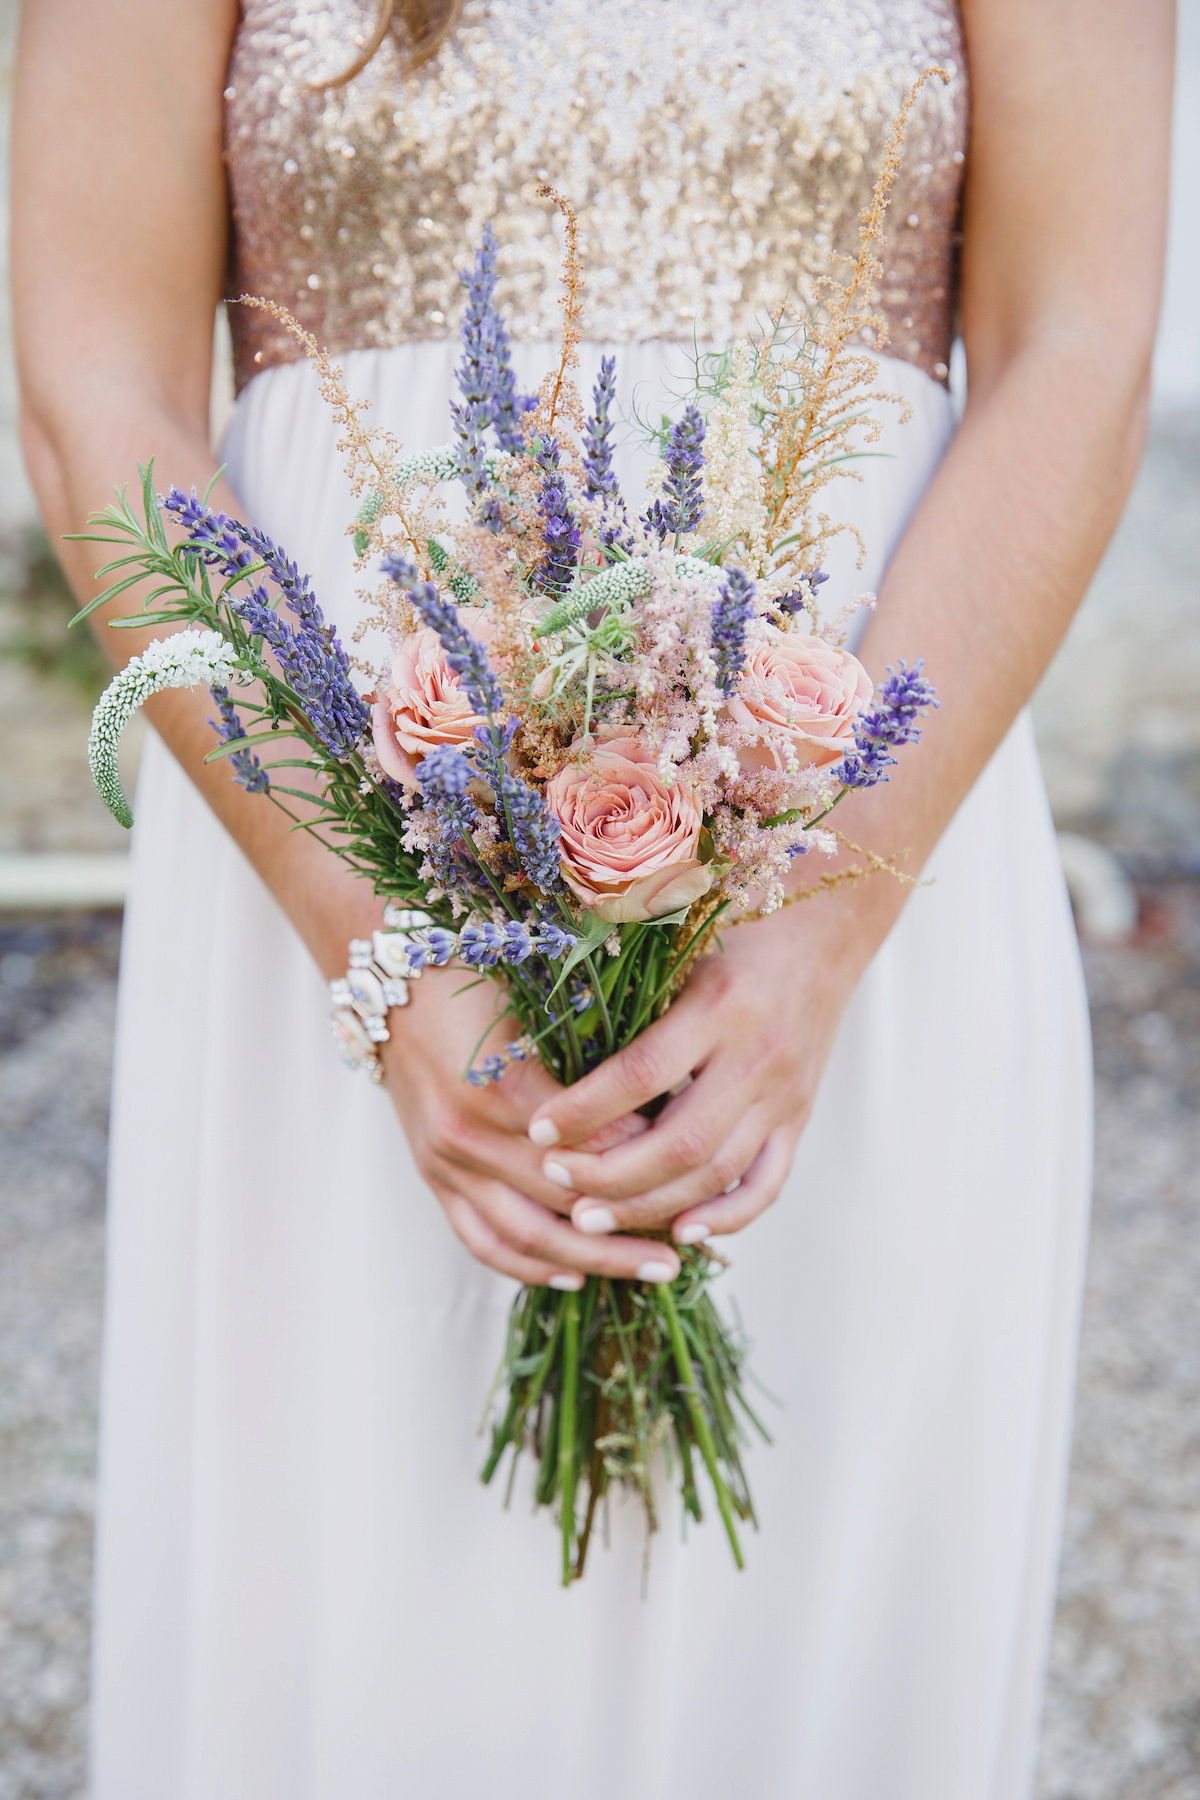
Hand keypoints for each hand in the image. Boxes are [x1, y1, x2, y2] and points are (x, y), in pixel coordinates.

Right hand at [382, 970, 679, 1289]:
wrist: (391, 984)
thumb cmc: (475, 976)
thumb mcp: (537, 1002)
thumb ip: (592, 1051)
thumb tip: (666, 1099)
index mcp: (499, 1088)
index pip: (590, 1148)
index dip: (646, 1164)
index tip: (696, 1176)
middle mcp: (468, 1136)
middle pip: (565, 1202)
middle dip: (633, 1227)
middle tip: (689, 1242)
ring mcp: (445, 1165)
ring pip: (528, 1237)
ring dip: (594, 1262)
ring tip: (653, 1271)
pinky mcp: (433, 1178)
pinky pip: (482, 1240)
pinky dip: (529, 1266)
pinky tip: (574, 1278)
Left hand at [525, 904, 862, 1245]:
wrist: (823, 935)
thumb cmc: (731, 932)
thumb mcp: (678, 945)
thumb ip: (627, 988)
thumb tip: (545, 1038)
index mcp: (719, 1004)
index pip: (643, 1073)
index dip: (586, 1109)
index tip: (537, 1128)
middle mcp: (756, 1056)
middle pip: (682, 1142)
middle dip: (610, 1175)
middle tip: (554, 1180)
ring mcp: (783, 1096)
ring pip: (717, 1174)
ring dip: (650, 1206)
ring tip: (590, 1219)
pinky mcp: (797, 1120)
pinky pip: (766, 1185)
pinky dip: (724, 1219)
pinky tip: (679, 1233)